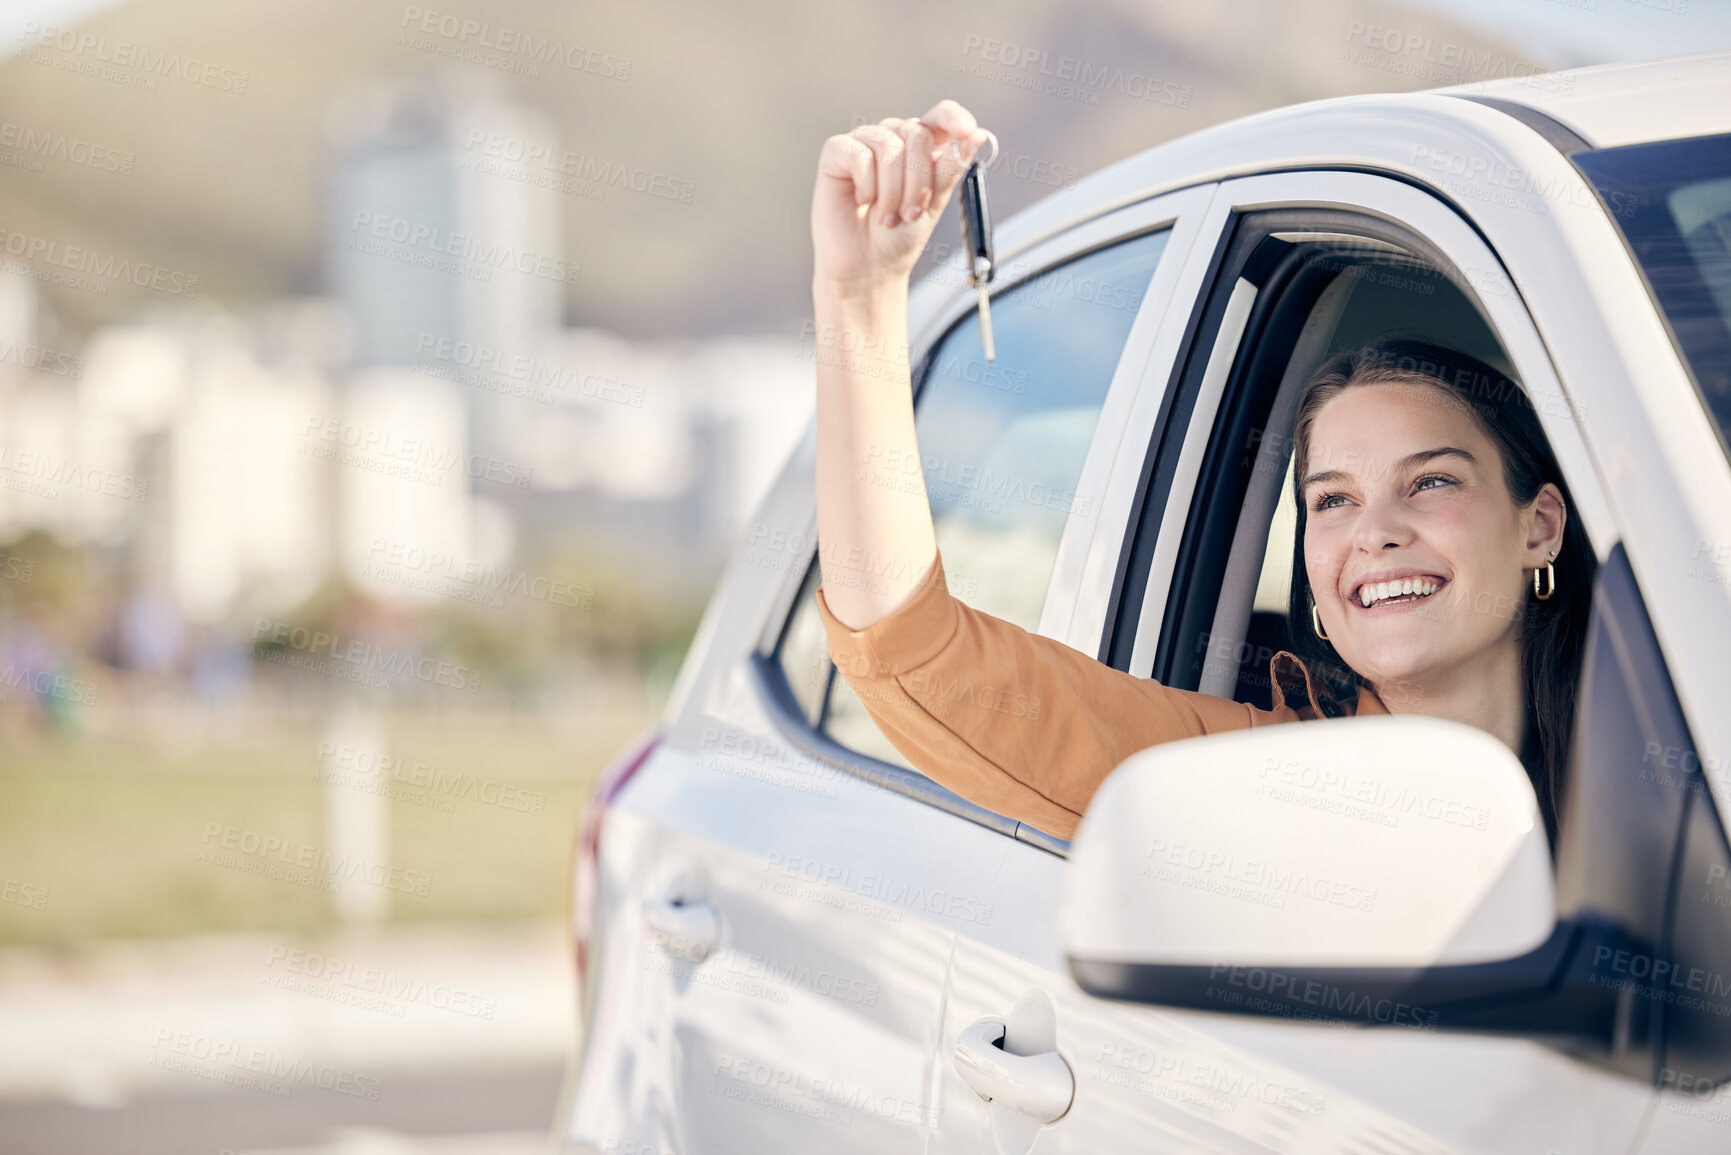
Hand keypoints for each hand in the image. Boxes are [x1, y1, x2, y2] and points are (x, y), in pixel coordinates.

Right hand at [812, 98, 988, 295]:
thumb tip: (977, 135)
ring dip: (892, 190)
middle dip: (918, 181)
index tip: (967, 133)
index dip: (954, 119)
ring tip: (887, 216)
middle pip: (917, 134)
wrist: (869, 266)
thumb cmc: (900, 236)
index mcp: (921, 147)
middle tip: (911, 213)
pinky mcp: (837, 152)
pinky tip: (861, 202)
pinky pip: (859, 155)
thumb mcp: (935, 202)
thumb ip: (952, 167)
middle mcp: (893, 137)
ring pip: (889, 145)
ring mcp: (864, 141)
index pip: (941, 116)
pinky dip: (866, 186)